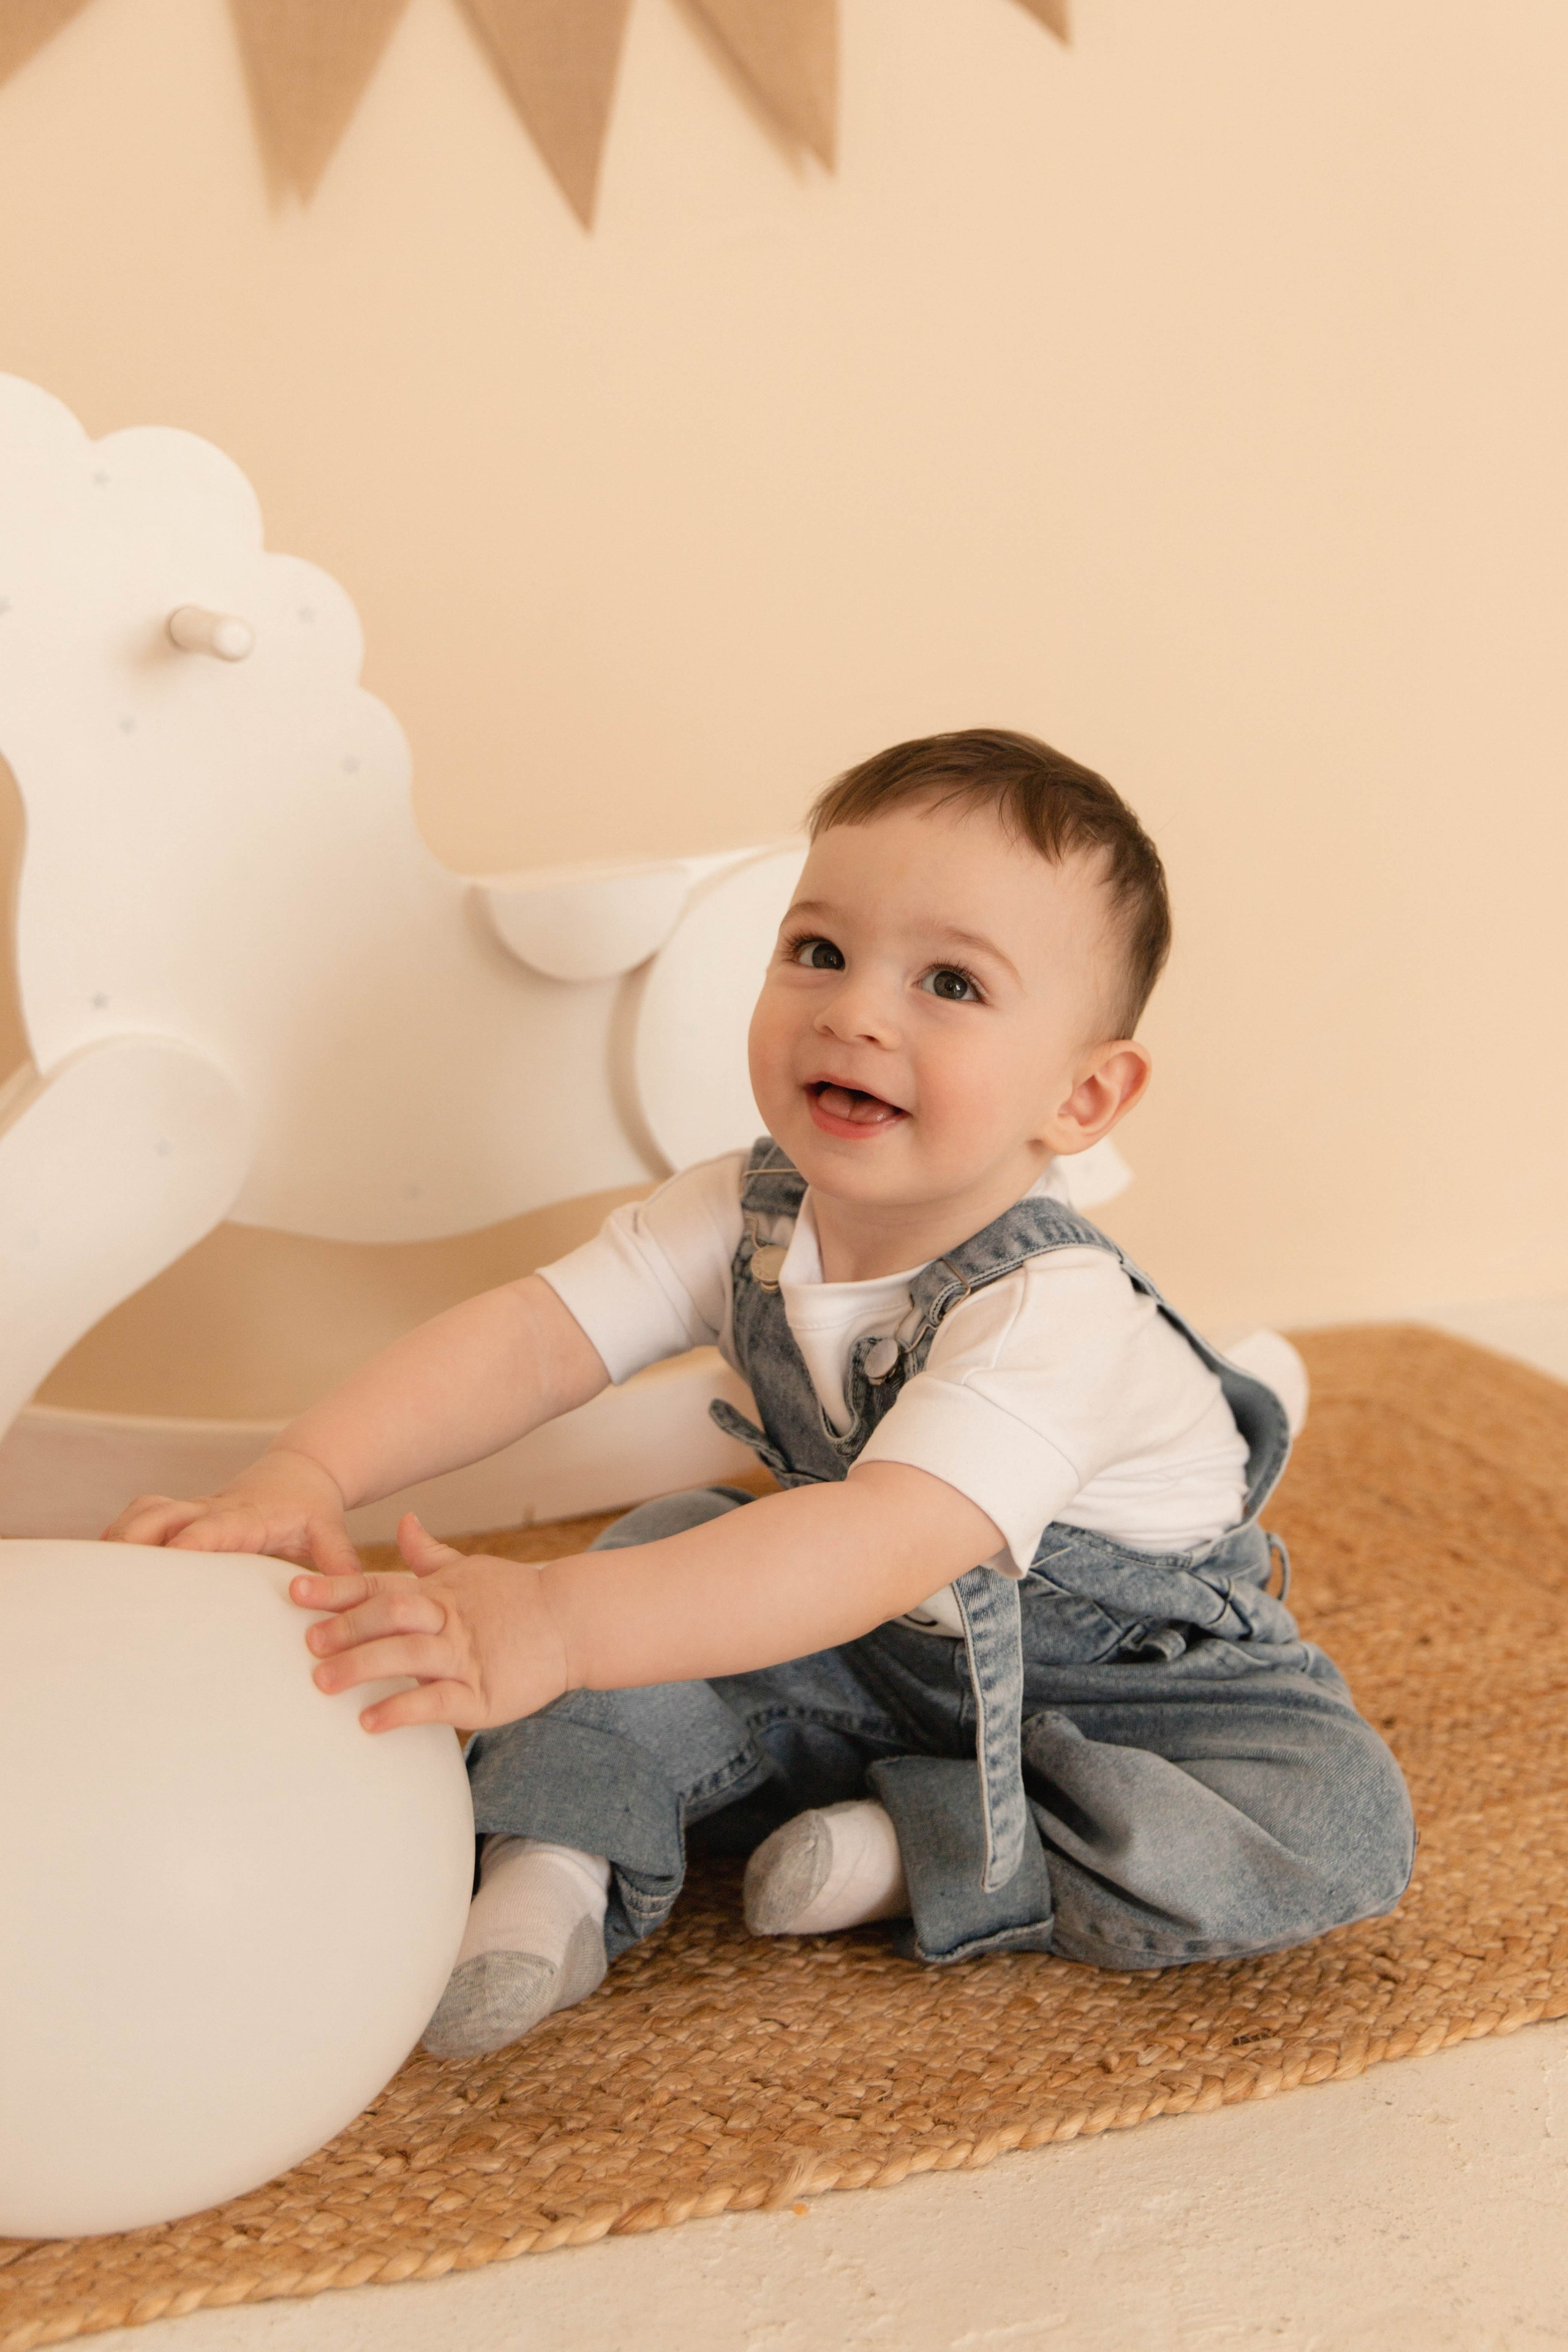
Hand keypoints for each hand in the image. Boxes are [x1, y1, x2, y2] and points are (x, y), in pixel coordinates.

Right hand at [102, 1447, 359, 1575]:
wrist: (300, 1474)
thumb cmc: (313, 1511)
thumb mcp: (331, 1535)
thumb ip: (339, 1564)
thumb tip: (349, 1598)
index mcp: (247, 1517)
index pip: (212, 1527)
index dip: (189, 1542)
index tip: (168, 1561)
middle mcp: (211, 1510)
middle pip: (161, 1514)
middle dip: (134, 1539)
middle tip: (108, 1577)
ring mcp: (190, 1510)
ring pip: (144, 1512)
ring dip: (119, 1537)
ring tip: (93, 1577)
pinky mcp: (178, 1516)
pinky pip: (140, 1518)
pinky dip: (117, 1537)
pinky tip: (98, 1568)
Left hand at [293, 1514, 572, 1733]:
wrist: (573, 1623)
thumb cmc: (516, 1599)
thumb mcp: (471, 1571)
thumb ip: (430, 1554)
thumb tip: (403, 1522)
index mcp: (438, 1592)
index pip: (379, 1586)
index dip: (336, 1589)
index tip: (294, 1591)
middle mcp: (447, 1620)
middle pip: (390, 1614)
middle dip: (346, 1626)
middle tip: (307, 1641)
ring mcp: (464, 1656)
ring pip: (408, 1655)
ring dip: (363, 1666)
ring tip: (322, 1681)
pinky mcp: (482, 1694)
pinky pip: (436, 1702)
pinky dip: (402, 1709)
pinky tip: (370, 1721)